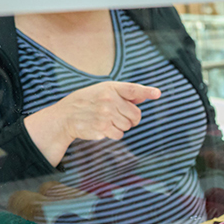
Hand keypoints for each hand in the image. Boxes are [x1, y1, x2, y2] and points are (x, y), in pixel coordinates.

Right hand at [24, 81, 159, 165]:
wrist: (65, 116)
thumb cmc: (87, 102)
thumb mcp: (103, 92)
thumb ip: (124, 94)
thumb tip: (143, 96)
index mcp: (110, 88)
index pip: (132, 89)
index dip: (146, 91)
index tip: (157, 93)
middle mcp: (109, 99)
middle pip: (136, 114)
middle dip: (131, 118)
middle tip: (118, 116)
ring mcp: (106, 114)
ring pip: (128, 126)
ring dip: (121, 126)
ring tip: (107, 120)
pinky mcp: (103, 127)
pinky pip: (120, 134)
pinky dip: (114, 133)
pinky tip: (103, 127)